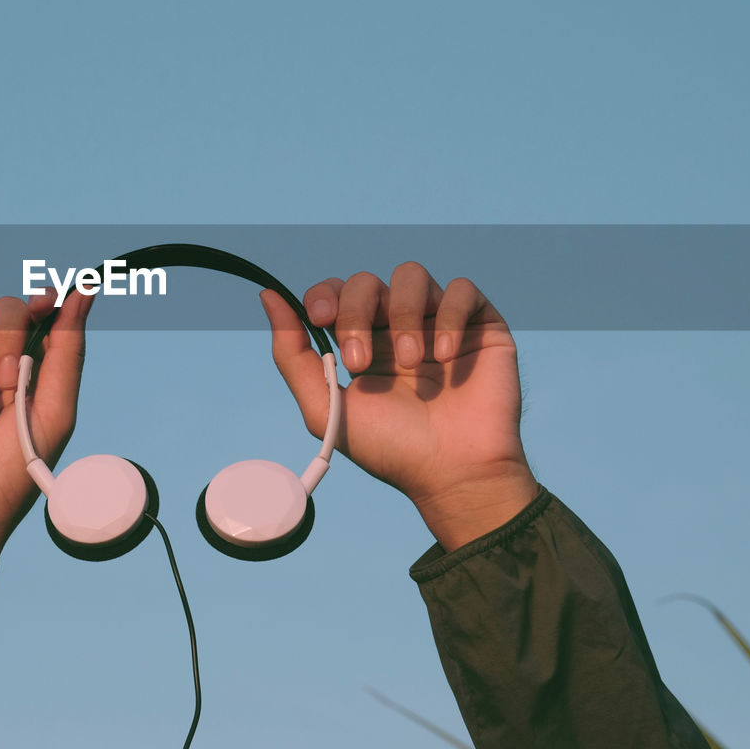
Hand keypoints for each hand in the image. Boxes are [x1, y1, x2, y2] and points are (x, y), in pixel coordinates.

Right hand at [0, 291, 91, 664]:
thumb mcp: (53, 413)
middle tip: (12, 379)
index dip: (43, 301)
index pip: (36, 317)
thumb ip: (68, 352)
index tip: (50, 298)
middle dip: (7, 335)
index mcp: (29, 371)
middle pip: (1, 310)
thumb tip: (84, 293)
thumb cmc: (12, 473)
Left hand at [260, 263, 537, 550]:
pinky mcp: (481, 325)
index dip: (324, 294)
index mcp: (363, 340)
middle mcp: (399, 325)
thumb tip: (268, 296)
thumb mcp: (325, 407)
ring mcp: (439, 322)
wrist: (453, 473)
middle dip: (355, 314)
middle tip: (360, 360)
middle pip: (366, 281)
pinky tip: (445, 357)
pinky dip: (449, 317)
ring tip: (410, 361)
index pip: (336, 292)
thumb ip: (292, 354)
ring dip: (402, 314)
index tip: (319, 318)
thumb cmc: (392, 448)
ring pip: (412, 275)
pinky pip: (463, 289)